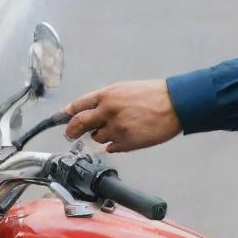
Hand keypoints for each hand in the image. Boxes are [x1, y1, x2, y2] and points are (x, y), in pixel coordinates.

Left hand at [65, 80, 181, 153]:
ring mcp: (116, 128)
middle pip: (79, 124)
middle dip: (72, 131)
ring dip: (99, 136)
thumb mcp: (125, 89)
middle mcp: (108, 111)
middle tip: (70, 135)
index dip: (66, 114)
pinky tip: (124, 137)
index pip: (77, 106)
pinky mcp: (126, 142)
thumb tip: (91, 111)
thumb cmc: (153, 95)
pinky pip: (111, 148)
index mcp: (106, 95)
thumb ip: (106, 100)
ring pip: (96, 138)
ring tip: (114, 130)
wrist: (175, 104)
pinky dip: (113, 145)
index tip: (62, 120)